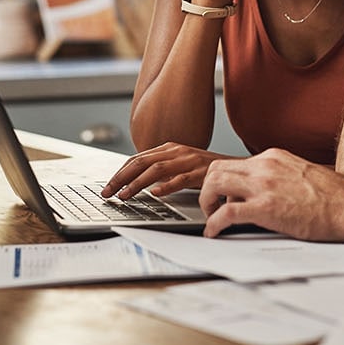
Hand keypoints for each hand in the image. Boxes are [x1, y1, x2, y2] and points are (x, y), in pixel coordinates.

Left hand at [102, 142, 230, 198]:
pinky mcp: (201, 172)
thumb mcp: (179, 165)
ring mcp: (188, 160)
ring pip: (156, 170)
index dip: (119, 173)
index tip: (107, 186)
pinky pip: (181, 179)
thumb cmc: (205, 169)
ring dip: (137, 184)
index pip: (136, 159)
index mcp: (168, 148)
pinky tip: (155, 194)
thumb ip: (161, 169)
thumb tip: (135, 179)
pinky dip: (166, 186)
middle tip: (108, 192)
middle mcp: (176, 151)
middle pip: (141, 162)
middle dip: (121, 178)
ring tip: (125, 196)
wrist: (236, 167)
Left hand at [196, 148, 343, 239]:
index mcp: (273, 158)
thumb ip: (277, 178)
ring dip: (206, 202)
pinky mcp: (265, 208)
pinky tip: (214, 232)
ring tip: (211, 218)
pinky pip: (225, 213)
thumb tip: (264, 193)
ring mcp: (263, 186)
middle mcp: (264, 166)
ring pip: (214, 184)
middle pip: (216, 168)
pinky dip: (213, 223)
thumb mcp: (300, 175)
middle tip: (211, 206)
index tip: (222, 196)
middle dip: (207, 189)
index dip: (223, 182)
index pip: (233, 163)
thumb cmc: (335, 197)